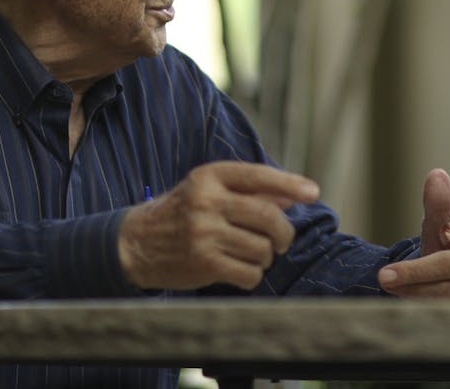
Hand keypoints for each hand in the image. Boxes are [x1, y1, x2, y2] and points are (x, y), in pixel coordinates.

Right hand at [117, 161, 319, 290]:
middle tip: (281, 241)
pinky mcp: (203, 263)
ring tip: (250, 254)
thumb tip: (295, 195)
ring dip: (265, 257)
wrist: (136, 243)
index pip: (259, 176)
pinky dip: (252, 275)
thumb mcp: (211, 191)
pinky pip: (250, 273)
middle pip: (269, 217)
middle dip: (284, 233)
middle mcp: (206, 201)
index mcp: (210, 176)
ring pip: (263, 248)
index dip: (290, 184)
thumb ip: (252, 191)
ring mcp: (203, 233)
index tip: (313, 193)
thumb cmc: (183, 213)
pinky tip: (240, 270)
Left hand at [377, 169, 449, 301]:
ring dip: (413, 291)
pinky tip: (401, 300)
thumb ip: (438, 203)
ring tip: (388, 284)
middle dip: (416, 272)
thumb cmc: (449, 245)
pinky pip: (444, 311)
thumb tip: (436, 174)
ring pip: (445, 293)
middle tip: (384, 275)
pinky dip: (421, 306)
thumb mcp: (440, 225)